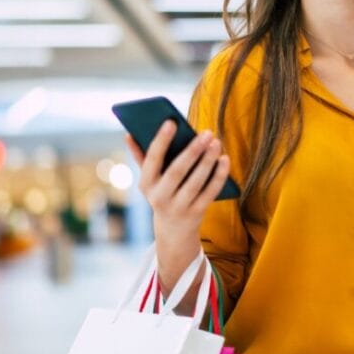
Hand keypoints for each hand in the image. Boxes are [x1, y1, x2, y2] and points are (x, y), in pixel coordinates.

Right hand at [125, 121, 230, 241]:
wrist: (173, 232)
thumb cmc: (162, 193)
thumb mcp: (149, 180)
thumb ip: (142, 157)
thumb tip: (129, 134)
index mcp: (146, 184)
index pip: (152, 160)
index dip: (161, 141)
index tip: (171, 121)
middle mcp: (159, 198)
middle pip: (177, 172)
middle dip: (192, 151)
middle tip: (206, 132)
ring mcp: (179, 208)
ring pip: (195, 182)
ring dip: (207, 161)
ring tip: (216, 142)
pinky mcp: (196, 213)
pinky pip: (210, 192)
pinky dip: (219, 176)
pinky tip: (224, 159)